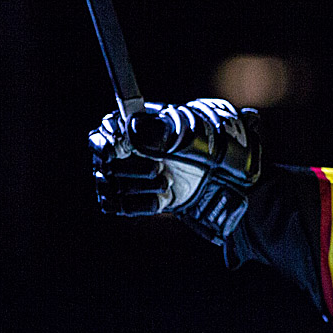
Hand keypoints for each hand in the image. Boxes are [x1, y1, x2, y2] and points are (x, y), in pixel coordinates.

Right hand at [90, 98, 261, 242]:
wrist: (229, 182)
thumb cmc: (212, 150)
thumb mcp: (192, 136)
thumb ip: (161, 132)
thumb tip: (133, 130)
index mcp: (136, 126)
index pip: (104, 134)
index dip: (110, 144)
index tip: (125, 149)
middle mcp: (127, 150)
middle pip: (105, 162)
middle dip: (132, 169)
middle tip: (160, 169)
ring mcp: (129, 175)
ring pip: (111, 185)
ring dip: (139, 187)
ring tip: (166, 183)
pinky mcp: (135, 199)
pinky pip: (119, 206)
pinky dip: (140, 204)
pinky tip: (162, 201)